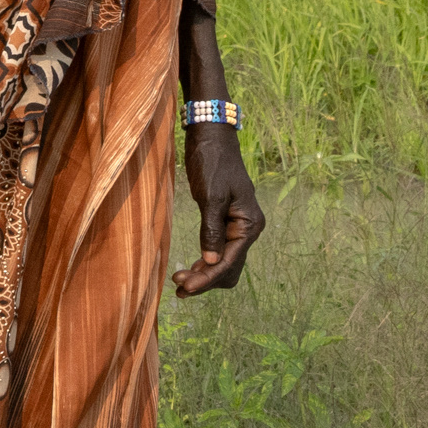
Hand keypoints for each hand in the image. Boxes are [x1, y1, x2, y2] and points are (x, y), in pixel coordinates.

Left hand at [172, 126, 264, 296]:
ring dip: (205, 275)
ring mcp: (238, 227)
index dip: (207, 278)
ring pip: (224, 263)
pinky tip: (190, 269)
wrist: (211, 139)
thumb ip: (211, 229)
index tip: (184, 288)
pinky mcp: (225, 223)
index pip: (229, 261)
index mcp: (249, 224)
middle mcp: (248, 229)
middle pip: (229, 268)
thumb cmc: (212, 163)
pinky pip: (219, 251)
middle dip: (206, 280)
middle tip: (178, 288)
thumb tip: (210, 261)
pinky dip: (205, 263)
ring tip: (179, 283)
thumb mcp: (211, 196)